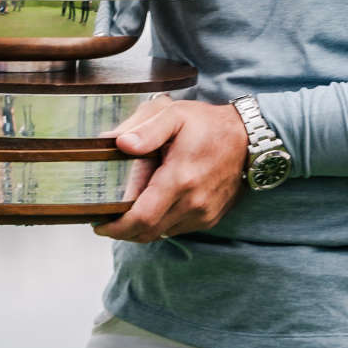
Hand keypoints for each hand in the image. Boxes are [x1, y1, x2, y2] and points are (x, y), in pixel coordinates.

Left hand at [92, 95, 247, 242]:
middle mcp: (193, 203)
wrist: (249, 139)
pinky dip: (160, 223)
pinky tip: (152, 205)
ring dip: (141, 227)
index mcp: (180, 179)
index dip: (116, 227)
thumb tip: (119, 143)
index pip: (142, 218)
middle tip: (104, 220)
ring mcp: (204, 214)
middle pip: (148, 232)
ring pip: (162, 233)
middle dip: (122, 231)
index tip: (98, 223)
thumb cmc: (207, 124)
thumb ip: (145, 128)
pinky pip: (177, 229)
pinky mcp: (210, 218)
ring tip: (126, 210)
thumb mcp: (174, 114)